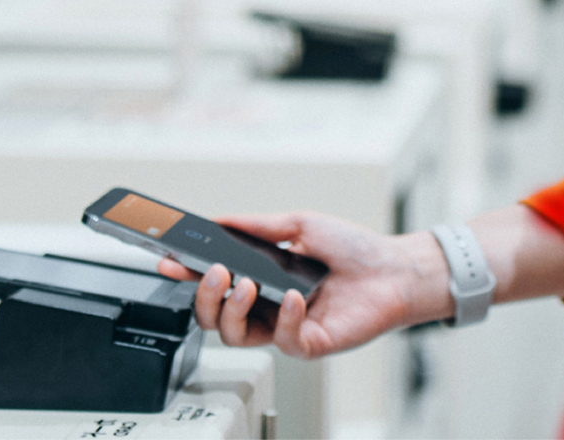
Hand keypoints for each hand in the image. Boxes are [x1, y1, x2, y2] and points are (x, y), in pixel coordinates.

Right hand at [155, 211, 451, 358]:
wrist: (395, 268)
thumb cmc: (353, 249)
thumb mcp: (299, 225)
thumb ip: (257, 226)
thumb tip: (219, 219)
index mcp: (262, 282)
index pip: (215, 285)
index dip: (187, 276)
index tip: (168, 259)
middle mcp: (268, 310)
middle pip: (214, 318)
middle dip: (204, 296)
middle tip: (212, 272)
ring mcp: (287, 330)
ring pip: (237, 336)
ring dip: (233, 309)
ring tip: (247, 282)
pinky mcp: (311, 345)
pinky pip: (284, 340)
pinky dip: (284, 317)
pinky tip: (293, 297)